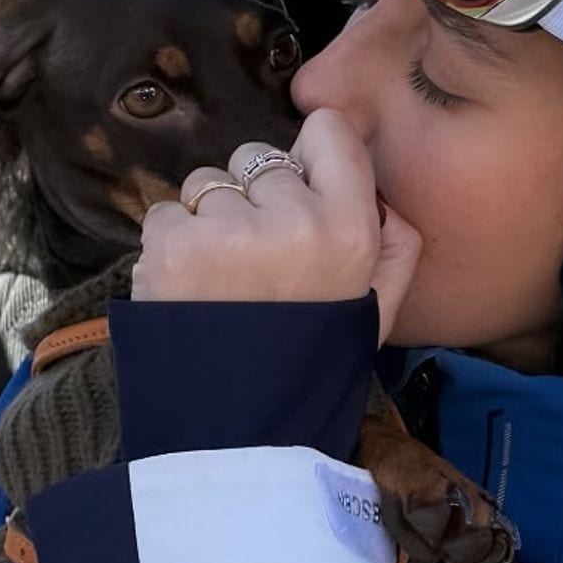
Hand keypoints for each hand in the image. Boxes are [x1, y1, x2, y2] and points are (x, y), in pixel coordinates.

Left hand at [134, 110, 421, 340]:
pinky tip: (187, 290)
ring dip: (208, 219)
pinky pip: (166, 213)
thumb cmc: (308, 362)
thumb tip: (380, 192)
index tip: (296, 196)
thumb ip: (396, 245)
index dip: (308, 160)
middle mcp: (294, 220)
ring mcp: (228, 231)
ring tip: (220, 280)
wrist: (236, 434)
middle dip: (253, 197)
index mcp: (351, 229)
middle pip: (259, 156)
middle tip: (256, 263)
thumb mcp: (378, 310)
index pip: (328, 129)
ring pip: (207, 182)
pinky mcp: (171, 246)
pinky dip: (170, 245)